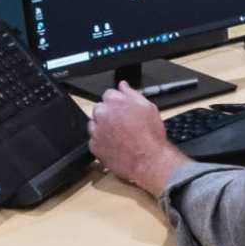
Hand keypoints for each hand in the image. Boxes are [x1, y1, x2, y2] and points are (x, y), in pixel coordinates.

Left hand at [85, 82, 191, 196]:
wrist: (148, 160)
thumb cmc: (150, 135)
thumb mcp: (148, 107)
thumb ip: (132, 93)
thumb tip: (123, 85)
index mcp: (114, 101)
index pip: (108, 95)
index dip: (117, 103)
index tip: (122, 110)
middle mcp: (102, 114)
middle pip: (100, 109)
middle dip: (108, 114)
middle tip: (122, 124)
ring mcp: (96, 130)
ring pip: (95, 124)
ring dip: (103, 127)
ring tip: (119, 136)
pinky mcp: (94, 146)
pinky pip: (94, 140)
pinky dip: (102, 142)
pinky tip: (115, 145)